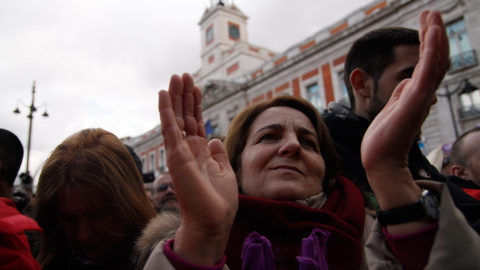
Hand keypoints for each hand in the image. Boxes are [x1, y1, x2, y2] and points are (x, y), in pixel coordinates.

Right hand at [158, 73, 238, 264]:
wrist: (213, 221)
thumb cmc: (219, 203)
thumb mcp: (225, 172)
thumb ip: (218, 155)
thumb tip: (214, 138)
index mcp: (200, 153)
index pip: (196, 123)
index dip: (196, 104)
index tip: (195, 87)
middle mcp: (188, 150)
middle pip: (185, 117)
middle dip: (184, 96)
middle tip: (183, 75)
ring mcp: (180, 152)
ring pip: (175, 118)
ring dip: (175, 97)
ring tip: (176, 77)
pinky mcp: (175, 156)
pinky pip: (169, 128)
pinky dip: (165, 110)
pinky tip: (163, 94)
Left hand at [361, 11, 448, 229]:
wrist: (381, 159)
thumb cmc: (384, 138)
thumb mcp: (392, 108)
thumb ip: (400, 93)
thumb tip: (404, 81)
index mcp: (416, 94)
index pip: (427, 64)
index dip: (429, 44)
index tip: (426, 24)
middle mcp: (423, 93)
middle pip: (435, 58)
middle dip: (433, 34)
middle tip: (431, 13)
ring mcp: (421, 95)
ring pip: (435, 60)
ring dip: (434, 35)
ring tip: (432, 14)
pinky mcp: (416, 98)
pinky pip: (428, 69)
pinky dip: (432, 48)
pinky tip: (432, 31)